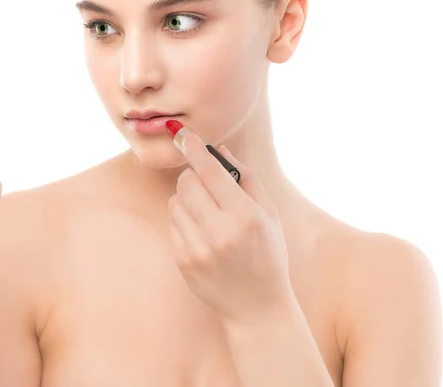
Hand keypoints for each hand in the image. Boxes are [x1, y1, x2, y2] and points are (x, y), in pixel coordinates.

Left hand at [167, 125, 293, 324]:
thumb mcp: (269, 214)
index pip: (211, 173)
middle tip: (205, 180)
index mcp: (246, 218)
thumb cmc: (268, 255)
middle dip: (192, 175)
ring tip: (207, 211)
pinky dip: (184, 219)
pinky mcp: (183, 261)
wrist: (257, 307)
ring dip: (187, 198)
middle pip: (186, 183)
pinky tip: (203, 231)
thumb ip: (246, 177)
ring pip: (176, 201)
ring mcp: (198, 250)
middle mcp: (220, 233)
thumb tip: (219, 149)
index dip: (196, 150)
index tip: (185, 135)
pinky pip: (173, 223)